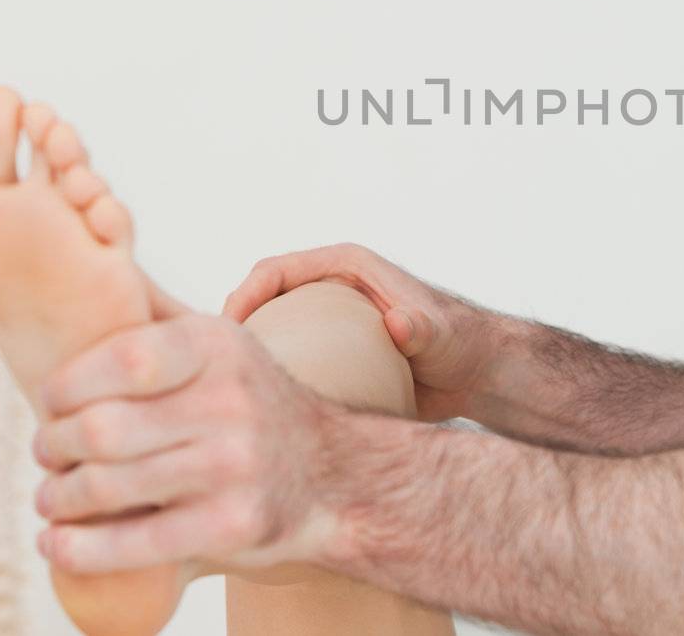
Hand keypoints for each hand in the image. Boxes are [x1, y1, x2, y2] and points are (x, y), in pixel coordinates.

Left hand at [29, 308, 345, 574]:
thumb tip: (85, 243)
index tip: (49, 402)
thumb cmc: (248, 403)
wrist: (334, 473)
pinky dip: (80, 549)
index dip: (68, 385)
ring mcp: (235, 466)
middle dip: (52, 447)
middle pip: (103, 430)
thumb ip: (154, 313)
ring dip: (58, 498)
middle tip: (45, 454)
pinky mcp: (234, 526)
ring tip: (50, 497)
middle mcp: (231, 402)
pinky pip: (134, 544)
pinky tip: (57, 543)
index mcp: (218, 346)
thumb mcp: (219, 345)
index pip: (125, 357)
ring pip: (108, 488)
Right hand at [222, 242, 506, 422]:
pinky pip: (287, 362)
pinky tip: (258, 416)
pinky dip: (268, 381)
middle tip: (208, 373)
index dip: (242, 296)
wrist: (474, 372)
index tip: (224, 335)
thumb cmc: (460, 341)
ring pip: (268, 334)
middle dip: (228, 331)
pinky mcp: (329, 353)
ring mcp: (325, 323)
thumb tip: (398, 324)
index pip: (275, 270)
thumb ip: (420, 327)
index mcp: (344, 266)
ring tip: (220, 397)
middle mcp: (328, 290)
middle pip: (260, 302)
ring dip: (242, 359)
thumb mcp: (440, 333)